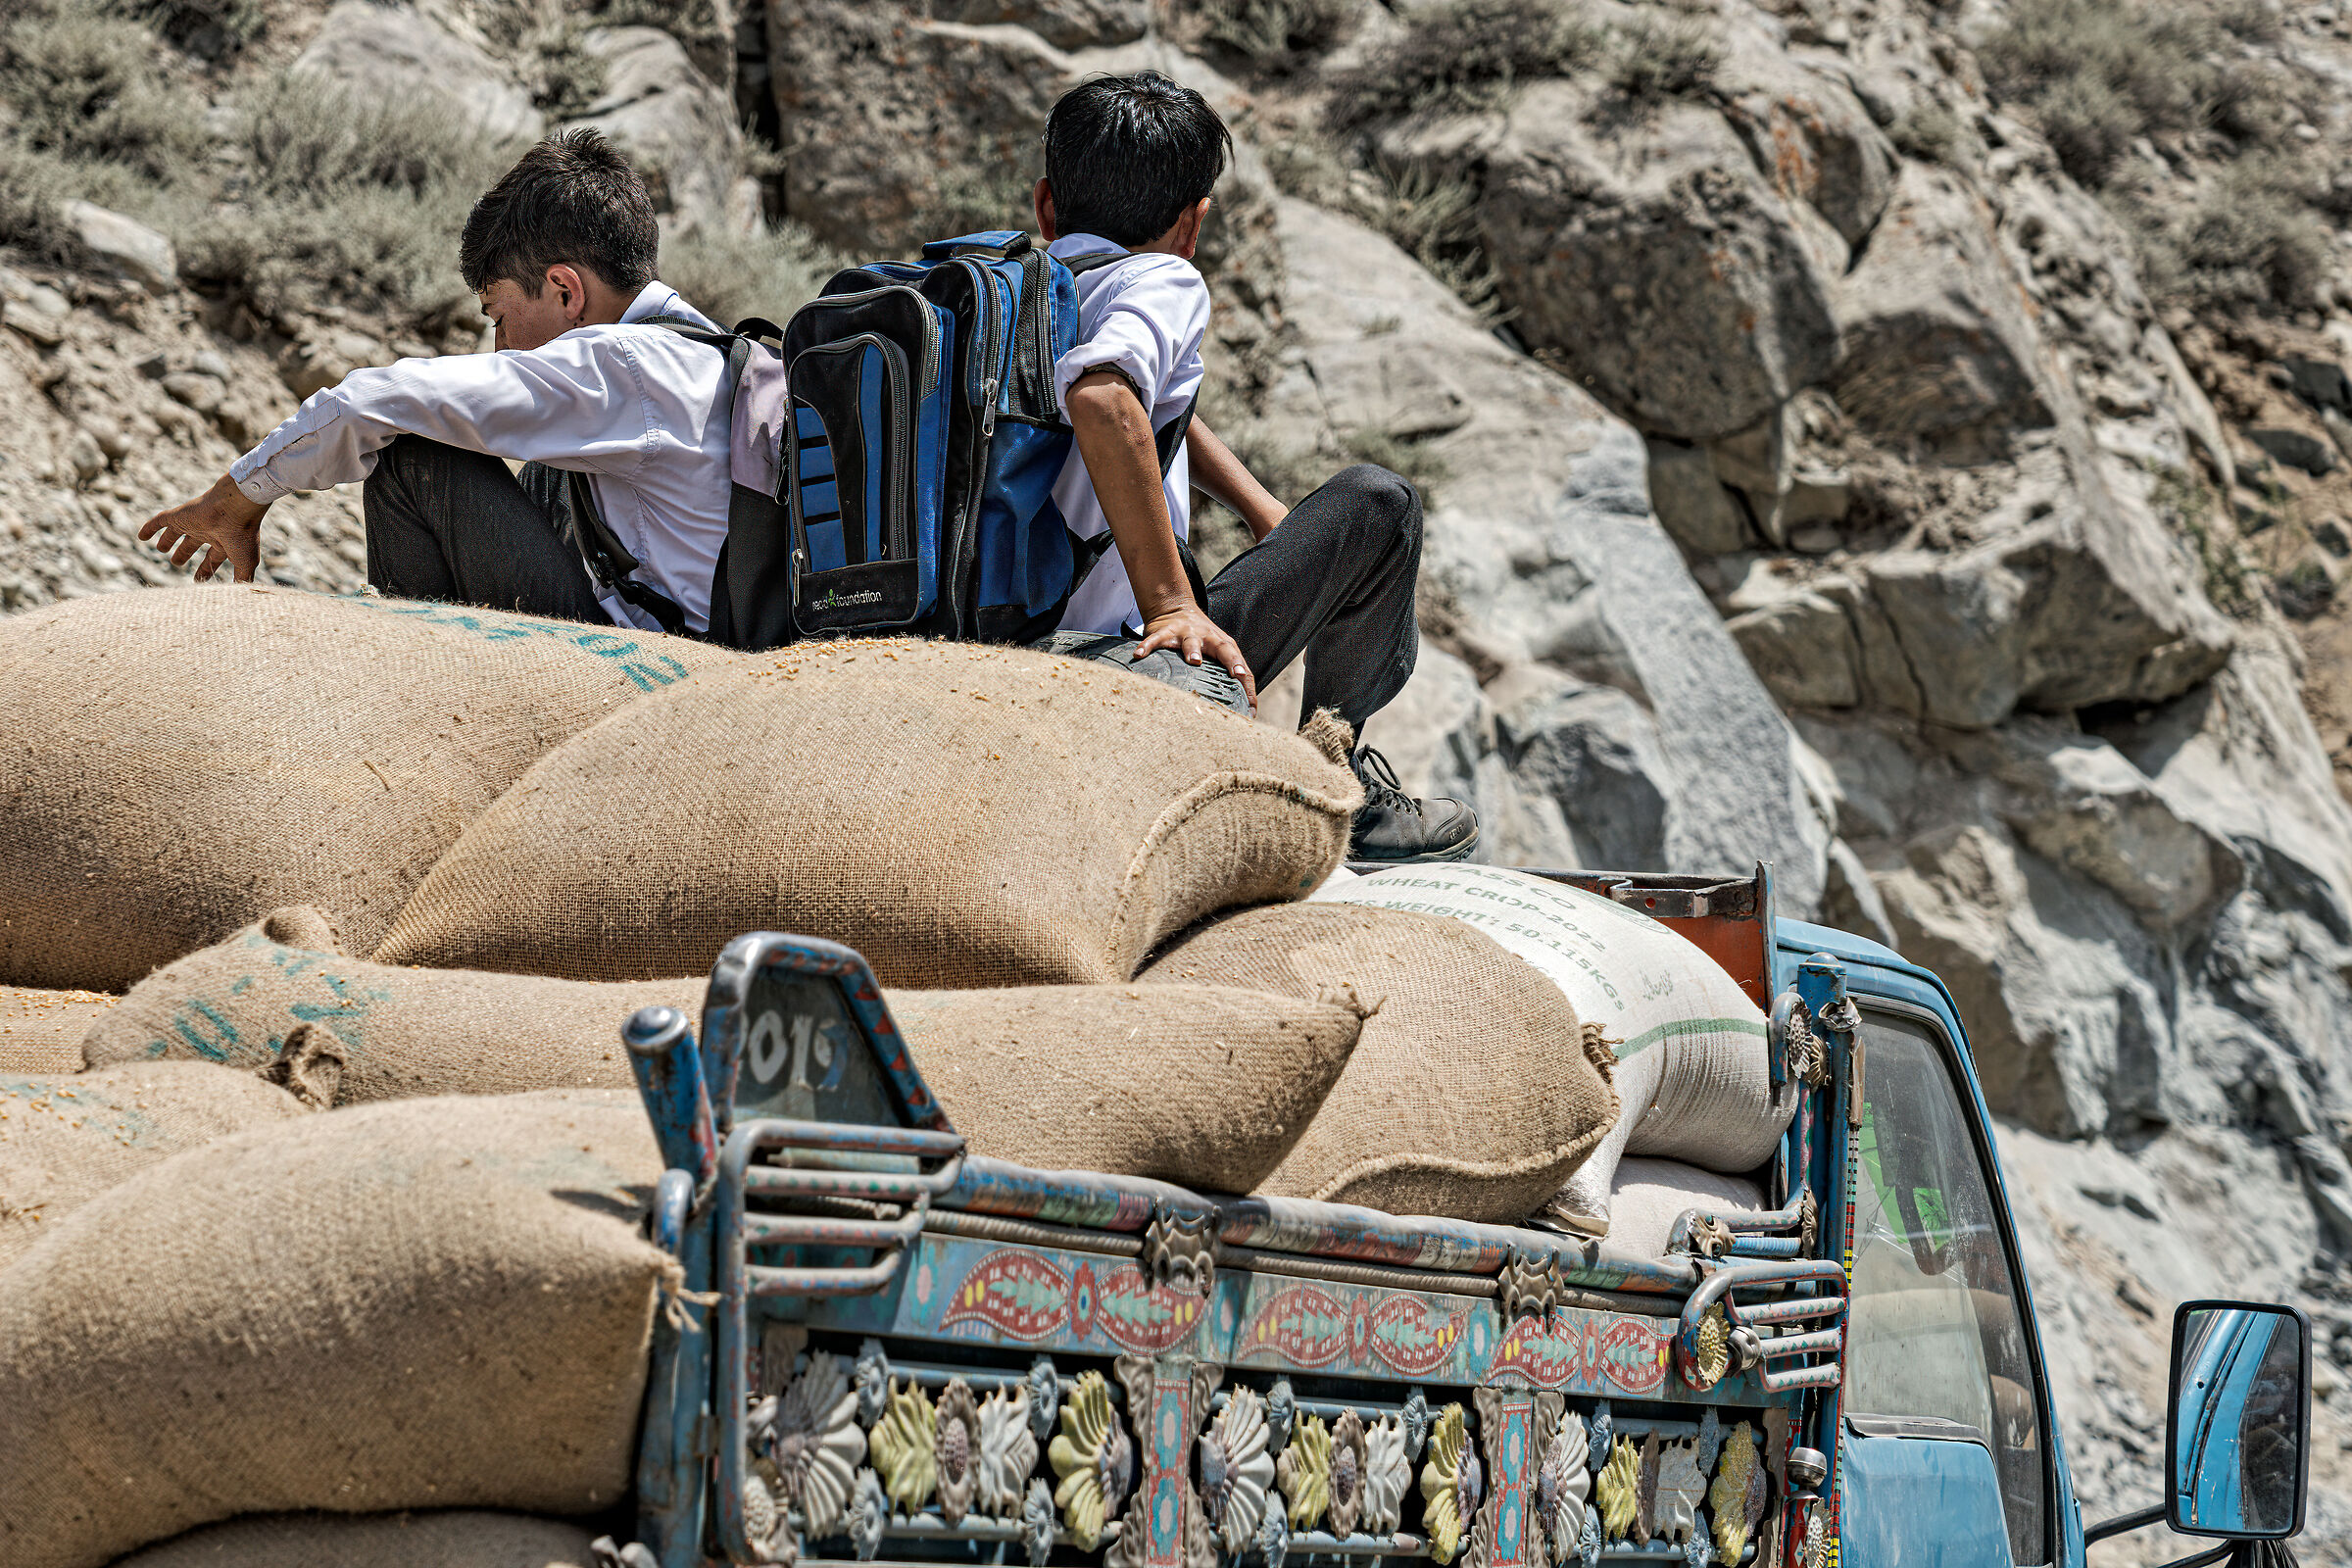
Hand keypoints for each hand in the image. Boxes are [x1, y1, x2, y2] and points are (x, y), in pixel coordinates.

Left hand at [138, 473, 268, 582]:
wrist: (235, 508)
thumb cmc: (242, 537)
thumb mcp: (245, 563)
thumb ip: (242, 578)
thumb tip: (240, 593)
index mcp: (223, 543)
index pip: (211, 558)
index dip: (205, 570)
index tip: (198, 580)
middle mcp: (207, 532)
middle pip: (192, 544)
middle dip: (184, 554)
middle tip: (176, 563)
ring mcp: (192, 523)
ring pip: (176, 532)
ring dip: (167, 540)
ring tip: (160, 548)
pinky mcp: (178, 515)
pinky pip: (159, 521)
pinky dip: (149, 528)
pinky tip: (141, 537)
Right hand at [1136, 600, 1256, 710]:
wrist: (1176, 608)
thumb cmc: (1201, 640)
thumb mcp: (1218, 652)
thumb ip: (1230, 676)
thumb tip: (1248, 712)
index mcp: (1223, 644)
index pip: (1239, 661)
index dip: (1246, 677)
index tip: (1250, 697)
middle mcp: (1207, 638)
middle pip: (1223, 648)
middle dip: (1231, 660)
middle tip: (1236, 674)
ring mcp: (1186, 633)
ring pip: (1191, 642)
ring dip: (1194, 651)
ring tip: (1194, 661)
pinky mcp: (1165, 632)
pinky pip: (1156, 640)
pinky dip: (1147, 646)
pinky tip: (1139, 655)